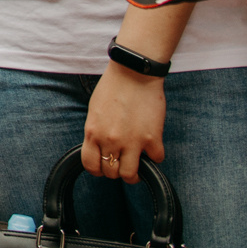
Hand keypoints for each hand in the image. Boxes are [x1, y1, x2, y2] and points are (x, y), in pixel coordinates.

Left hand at [81, 61, 167, 183]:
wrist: (134, 73)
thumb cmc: (113, 87)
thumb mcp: (94, 111)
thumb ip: (96, 131)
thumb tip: (100, 148)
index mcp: (93, 132)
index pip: (90, 165)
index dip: (97, 170)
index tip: (103, 167)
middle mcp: (110, 140)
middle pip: (111, 173)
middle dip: (116, 171)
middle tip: (122, 163)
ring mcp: (132, 141)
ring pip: (130, 175)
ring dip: (134, 173)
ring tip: (137, 164)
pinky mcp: (152, 139)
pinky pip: (156, 160)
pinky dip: (155, 157)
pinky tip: (153, 148)